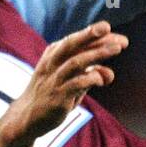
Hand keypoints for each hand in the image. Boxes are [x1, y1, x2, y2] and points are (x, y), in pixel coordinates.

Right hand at [0, 21, 127, 146]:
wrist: (25, 119)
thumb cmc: (52, 95)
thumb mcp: (71, 81)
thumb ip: (89, 74)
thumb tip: (109, 73)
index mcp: (53, 55)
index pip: (76, 40)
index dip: (96, 36)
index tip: (120, 38)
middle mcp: (52, 64)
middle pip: (71, 44)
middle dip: (90, 34)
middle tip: (107, 27)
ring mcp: (53, 80)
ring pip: (75, 62)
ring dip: (97, 53)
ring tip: (117, 49)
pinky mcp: (56, 98)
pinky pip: (75, 84)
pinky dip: (91, 78)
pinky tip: (103, 80)